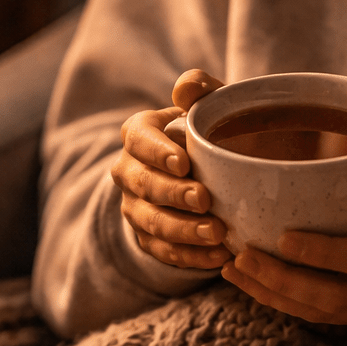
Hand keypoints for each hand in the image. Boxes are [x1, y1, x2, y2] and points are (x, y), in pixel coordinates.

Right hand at [111, 70, 232, 269]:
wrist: (211, 171)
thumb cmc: (209, 131)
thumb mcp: (208, 104)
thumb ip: (200, 89)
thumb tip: (186, 90)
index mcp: (138, 133)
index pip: (139, 139)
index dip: (158, 152)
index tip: (185, 162)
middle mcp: (128, 170)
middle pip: (143, 184)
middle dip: (173, 194)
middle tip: (205, 199)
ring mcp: (135, 207)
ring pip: (151, 222)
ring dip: (183, 230)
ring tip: (217, 233)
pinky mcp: (148, 238)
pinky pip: (164, 252)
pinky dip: (191, 256)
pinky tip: (218, 256)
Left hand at [221, 150, 346, 324]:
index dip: (327, 254)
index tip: (284, 238)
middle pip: (338, 296)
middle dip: (286, 280)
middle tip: (242, 256)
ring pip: (322, 312)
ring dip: (274, 294)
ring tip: (233, 269)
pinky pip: (316, 316)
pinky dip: (278, 301)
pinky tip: (245, 282)